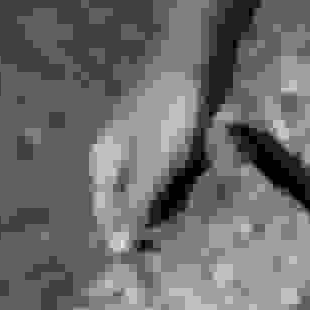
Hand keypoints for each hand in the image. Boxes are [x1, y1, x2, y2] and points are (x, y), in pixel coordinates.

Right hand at [92, 58, 225, 260]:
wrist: (199, 60)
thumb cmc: (173, 113)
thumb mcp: (157, 167)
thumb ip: (137, 207)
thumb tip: (117, 249)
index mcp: (105, 163)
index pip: (110, 219)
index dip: (133, 235)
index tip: (160, 242)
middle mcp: (119, 158)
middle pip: (139, 207)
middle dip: (166, 204)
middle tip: (184, 181)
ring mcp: (145, 148)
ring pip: (165, 189)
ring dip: (185, 185)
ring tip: (196, 157)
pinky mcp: (170, 139)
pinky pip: (182, 170)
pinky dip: (194, 166)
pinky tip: (204, 149)